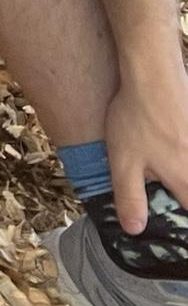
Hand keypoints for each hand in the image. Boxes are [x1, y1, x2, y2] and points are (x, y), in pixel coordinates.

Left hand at [104, 65, 187, 232]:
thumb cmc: (136, 119)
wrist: (154, 75)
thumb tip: (135, 230)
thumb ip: (130, 197)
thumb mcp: (123, 161)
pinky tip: (176, 145)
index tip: (176, 230)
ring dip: (183, 175)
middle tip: (173, 197)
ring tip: (172, 179)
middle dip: (184, 194)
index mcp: (186, 181)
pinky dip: (184, 153)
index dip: (184, 223)